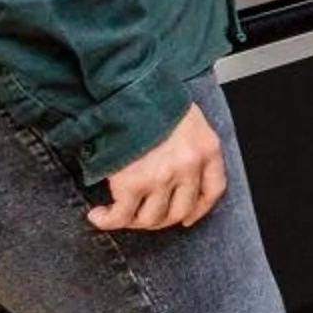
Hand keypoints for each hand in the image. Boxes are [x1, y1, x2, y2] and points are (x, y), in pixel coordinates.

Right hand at [87, 102, 227, 231]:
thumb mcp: (188, 119)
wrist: (127, 91)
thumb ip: (189, 145)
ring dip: (134, 221)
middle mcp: (189, 167)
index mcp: (207, 149)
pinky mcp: (133, 184)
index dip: (199, 209)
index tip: (188, 217)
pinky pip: (121, 216)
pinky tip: (99, 215)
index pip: (213, 190)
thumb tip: (177, 169)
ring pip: (151, 219)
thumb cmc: (154, 101)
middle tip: (144, 214)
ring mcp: (162, 177)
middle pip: (180, 211)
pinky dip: (108, 220)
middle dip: (161, 218)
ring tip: (120, 212)